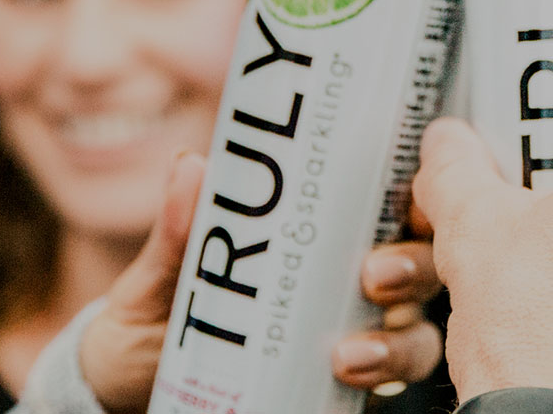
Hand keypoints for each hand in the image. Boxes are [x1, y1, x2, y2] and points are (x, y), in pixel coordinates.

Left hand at [78, 153, 444, 412]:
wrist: (132, 390)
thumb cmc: (156, 317)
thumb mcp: (161, 275)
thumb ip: (179, 232)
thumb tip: (190, 162)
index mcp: (325, 236)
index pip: (393, 203)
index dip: (419, 191)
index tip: (409, 187)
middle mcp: (354, 284)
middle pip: (419, 263)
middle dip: (413, 263)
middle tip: (375, 275)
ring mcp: (356, 338)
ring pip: (414, 330)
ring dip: (399, 338)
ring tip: (350, 355)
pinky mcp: (346, 390)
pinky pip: (390, 386)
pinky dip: (382, 381)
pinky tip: (353, 379)